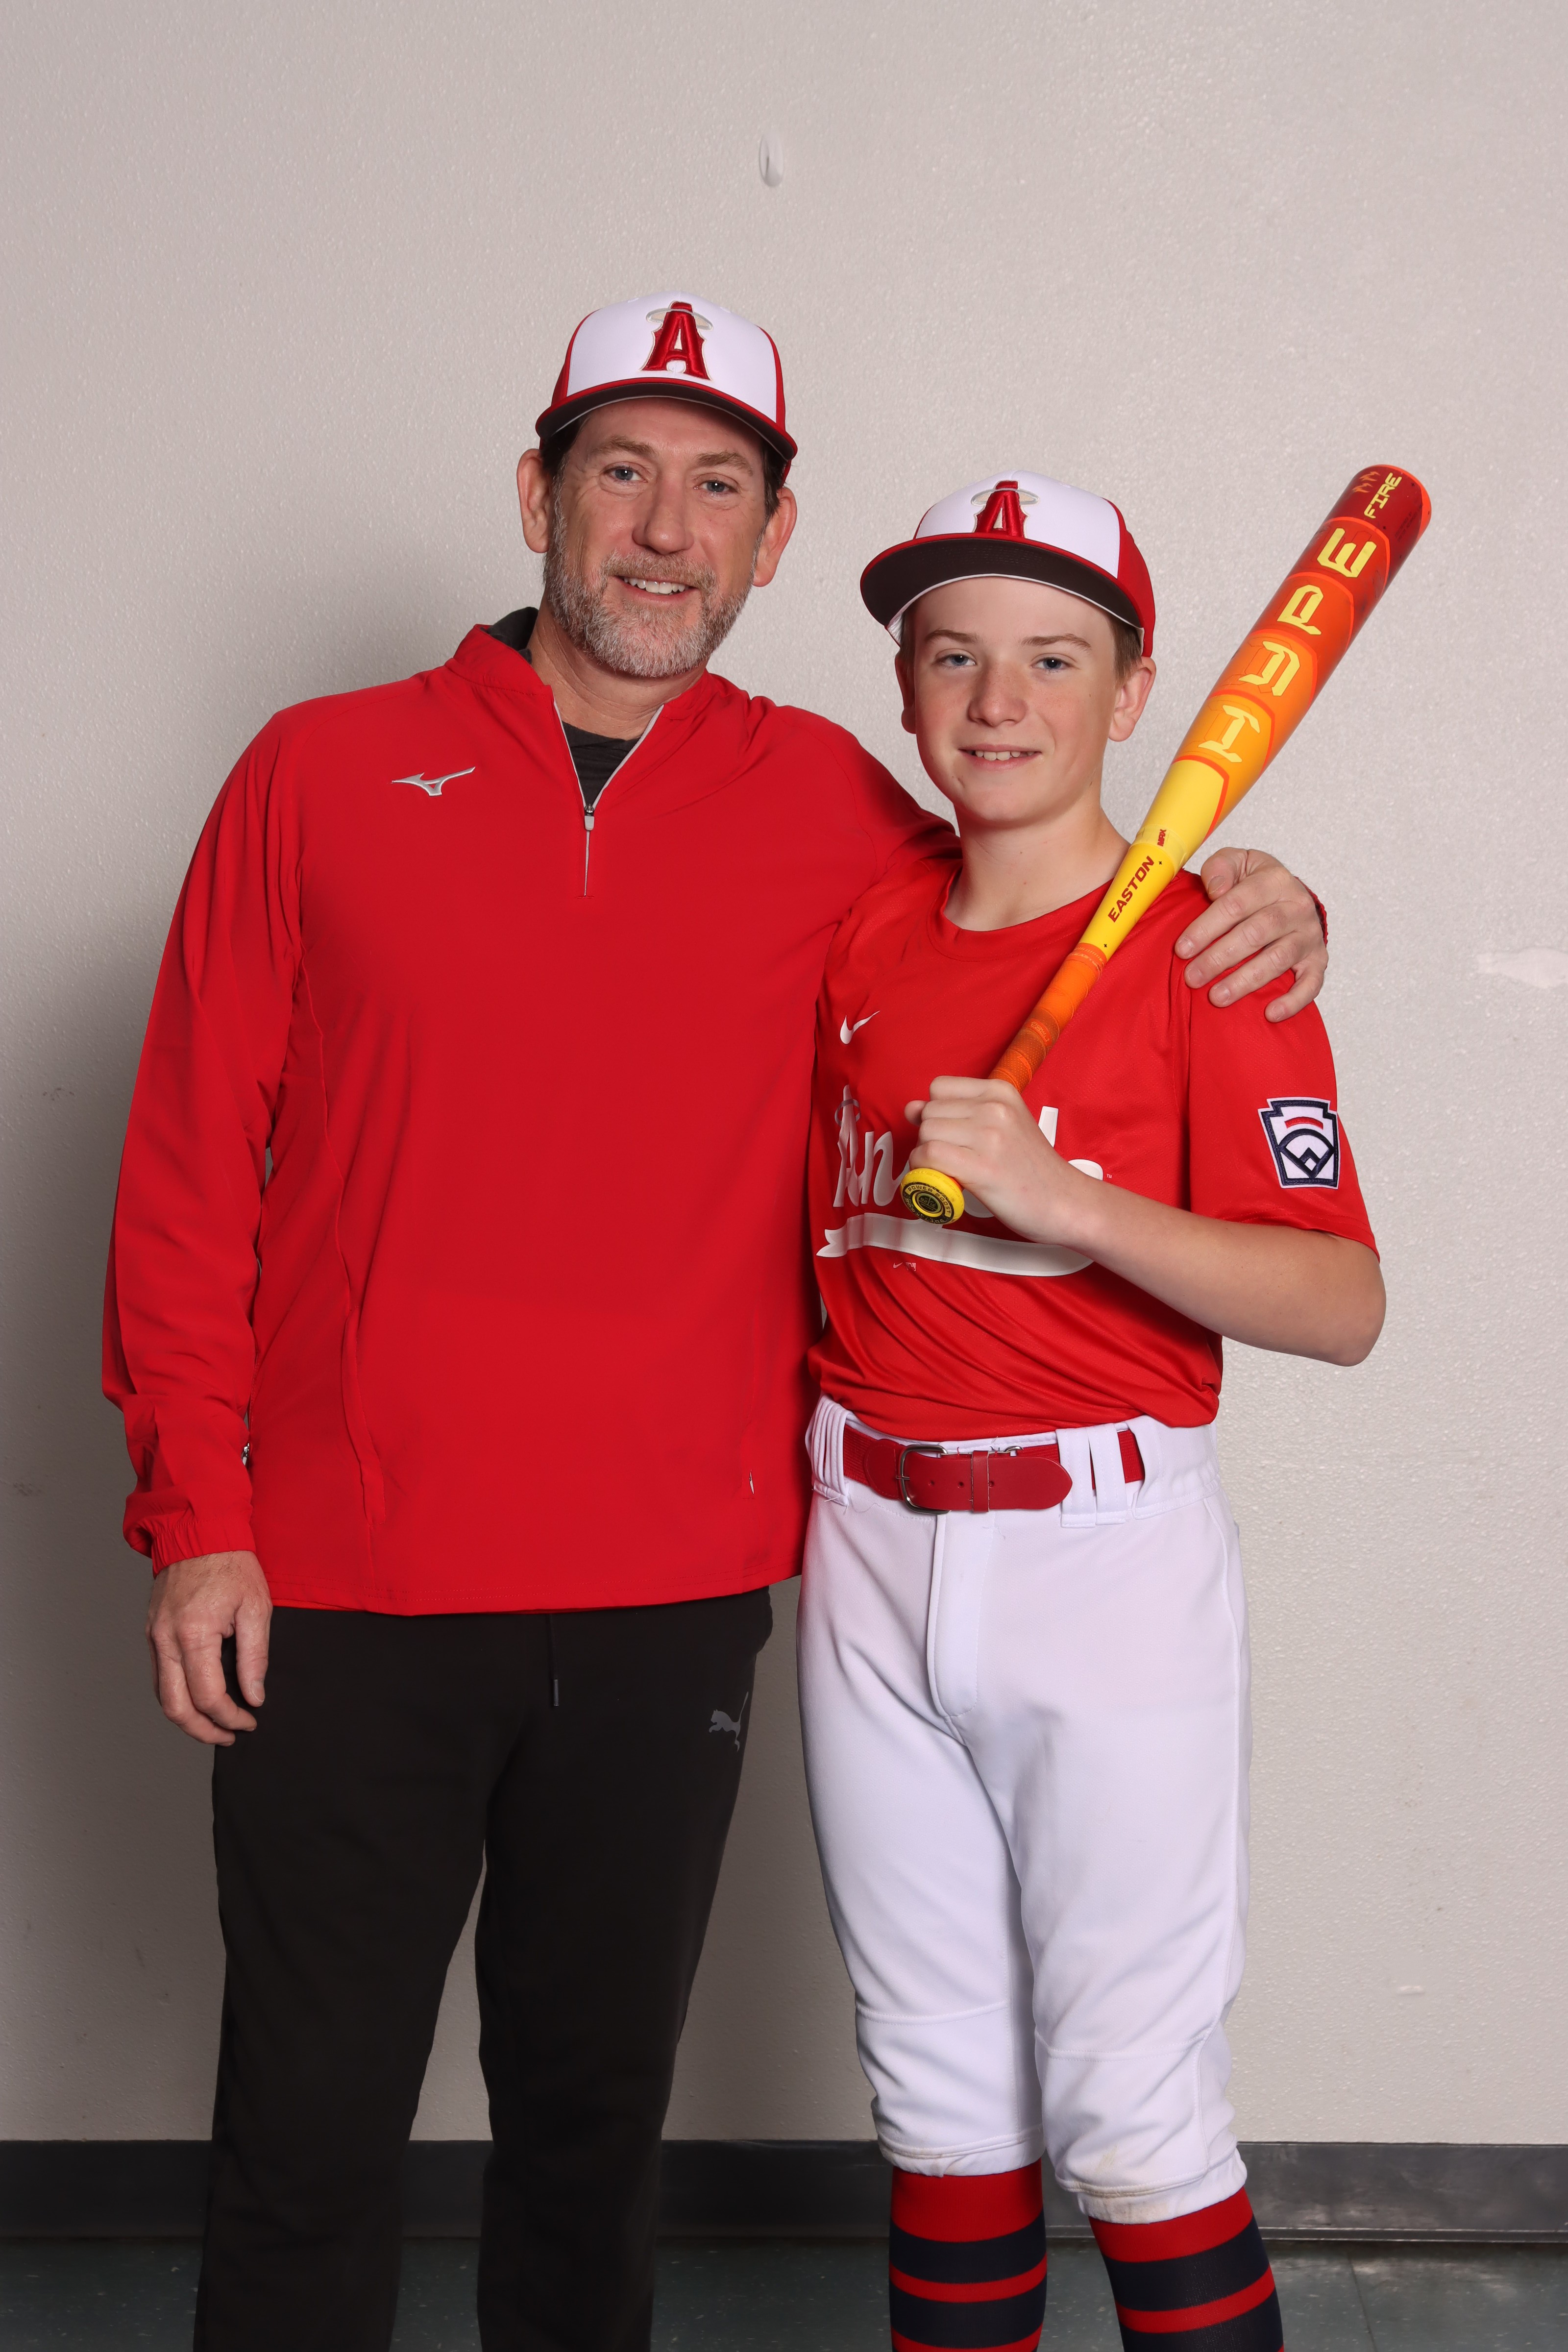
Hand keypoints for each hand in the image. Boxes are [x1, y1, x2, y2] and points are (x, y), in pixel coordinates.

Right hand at [147, 1550, 271, 1745]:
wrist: (199, 1531)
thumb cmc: (231, 1564)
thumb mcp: (257, 1608)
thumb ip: (255, 1657)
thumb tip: (254, 1696)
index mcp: (193, 1633)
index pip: (208, 1696)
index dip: (231, 1716)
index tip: (250, 1720)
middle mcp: (165, 1639)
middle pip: (175, 1707)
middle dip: (202, 1731)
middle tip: (229, 1737)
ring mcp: (154, 1636)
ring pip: (162, 1696)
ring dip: (187, 1718)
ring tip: (215, 1725)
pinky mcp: (151, 1632)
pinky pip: (159, 1676)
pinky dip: (176, 1695)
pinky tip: (198, 1699)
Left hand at [905, 1078, 1095, 1246]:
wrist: (1065, 1201)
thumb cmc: (1031, 1167)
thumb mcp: (1003, 1125)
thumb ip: (958, 1113)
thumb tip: (911, 1108)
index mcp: (1000, 1091)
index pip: (939, 1088)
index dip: (936, 1112)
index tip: (950, 1133)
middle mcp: (995, 1108)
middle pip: (929, 1112)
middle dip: (931, 1137)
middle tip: (953, 1158)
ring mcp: (989, 1136)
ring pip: (926, 1134)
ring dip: (927, 1156)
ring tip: (950, 1170)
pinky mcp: (983, 1167)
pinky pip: (930, 1157)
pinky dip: (925, 1169)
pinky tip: (943, 1179)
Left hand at [1176, 848, 1324, 1018]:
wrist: (1291, 896)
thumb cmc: (1254, 884)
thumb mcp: (1237, 863)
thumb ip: (1221, 867)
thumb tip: (1215, 889)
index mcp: (1274, 880)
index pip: (1236, 904)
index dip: (1206, 928)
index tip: (1182, 949)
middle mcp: (1296, 906)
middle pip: (1256, 933)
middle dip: (1220, 958)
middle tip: (1193, 978)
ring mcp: (1309, 935)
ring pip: (1278, 960)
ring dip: (1245, 981)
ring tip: (1216, 997)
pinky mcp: (1317, 960)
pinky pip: (1310, 983)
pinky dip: (1293, 1000)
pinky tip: (1270, 1013)